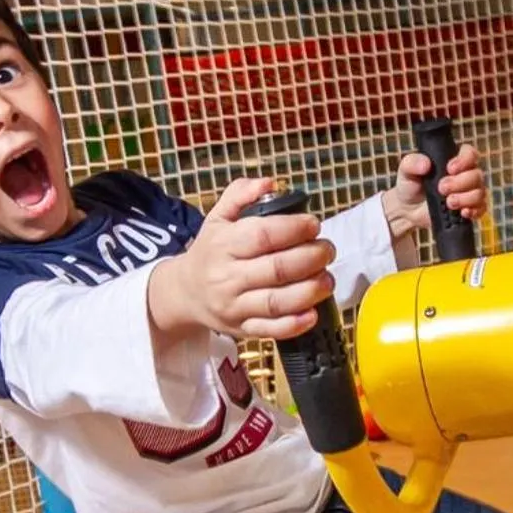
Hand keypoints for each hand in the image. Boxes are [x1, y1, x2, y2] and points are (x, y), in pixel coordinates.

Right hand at [148, 177, 335, 340]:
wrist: (185, 293)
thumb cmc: (210, 252)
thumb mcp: (218, 217)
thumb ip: (241, 194)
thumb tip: (269, 182)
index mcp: (222, 245)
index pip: (262, 235)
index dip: (294, 229)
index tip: (313, 225)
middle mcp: (227, 277)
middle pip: (276, 269)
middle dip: (311, 258)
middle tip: (327, 250)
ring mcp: (235, 306)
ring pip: (277, 301)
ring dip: (310, 290)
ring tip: (327, 279)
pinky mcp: (243, 329)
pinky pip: (272, 330)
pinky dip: (296, 324)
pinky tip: (313, 312)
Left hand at [382, 144, 486, 240]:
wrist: (408, 210)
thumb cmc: (410, 185)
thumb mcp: (406, 171)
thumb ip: (412, 163)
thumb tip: (426, 164)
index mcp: (454, 161)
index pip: (470, 153)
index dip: (464, 160)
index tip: (450, 168)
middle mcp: (465, 175)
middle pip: (476, 175)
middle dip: (460, 183)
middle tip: (441, 188)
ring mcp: (469, 192)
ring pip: (480, 192)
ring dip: (465, 198)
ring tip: (448, 202)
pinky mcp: (469, 208)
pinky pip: (481, 208)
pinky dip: (474, 210)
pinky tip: (462, 212)